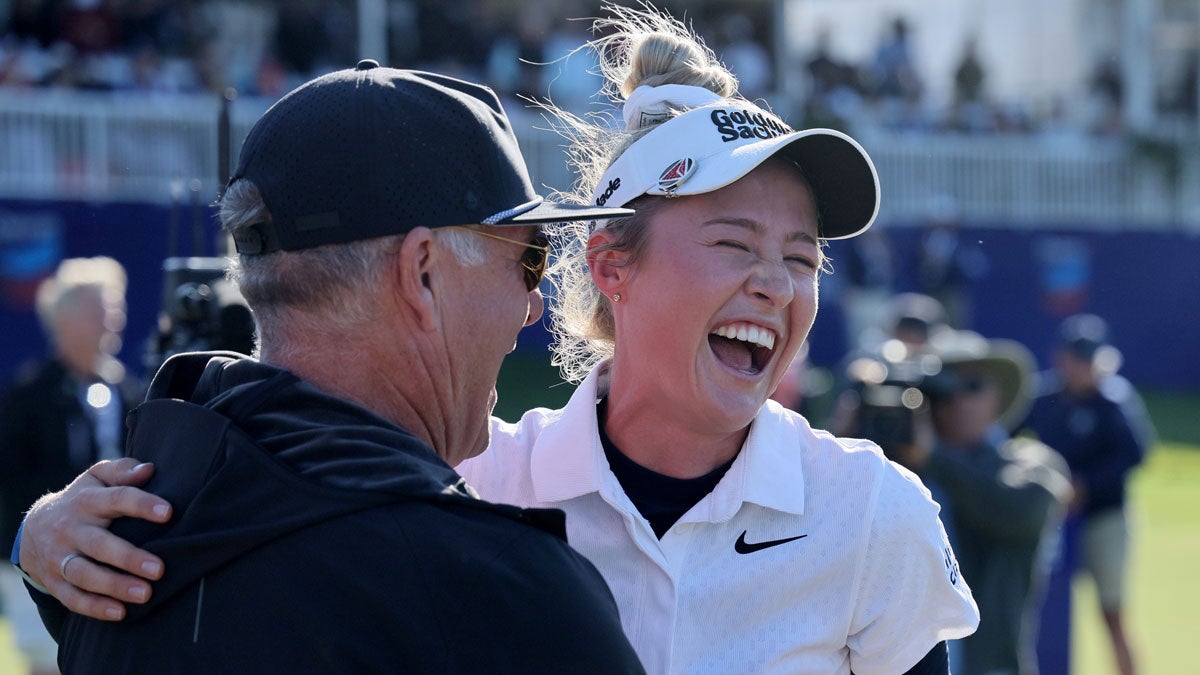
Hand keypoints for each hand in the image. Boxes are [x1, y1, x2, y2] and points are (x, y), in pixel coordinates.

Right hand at [19, 458, 172, 620]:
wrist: (35, 527)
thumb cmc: (85, 499)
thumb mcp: (97, 478)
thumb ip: (122, 471)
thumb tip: (149, 469)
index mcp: (87, 501)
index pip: (116, 499)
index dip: (141, 504)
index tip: (168, 512)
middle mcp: (71, 530)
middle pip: (99, 544)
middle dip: (129, 558)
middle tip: (160, 569)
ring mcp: (60, 557)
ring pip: (85, 574)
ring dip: (114, 586)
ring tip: (145, 593)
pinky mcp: (54, 581)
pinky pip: (72, 598)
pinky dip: (95, 607)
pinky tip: (121, 613)